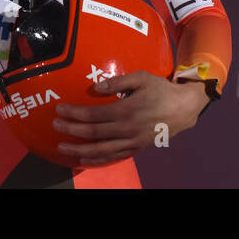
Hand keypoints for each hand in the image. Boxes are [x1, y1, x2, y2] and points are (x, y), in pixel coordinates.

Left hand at [52, 71, 208, 166]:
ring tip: (63, 147)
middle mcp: (127, 129)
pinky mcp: (136, 148)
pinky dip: (98, 160)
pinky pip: (114, 157)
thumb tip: (95, 88)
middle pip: (93, 133)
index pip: (93, 114)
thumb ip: (117, 81)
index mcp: (126, 110)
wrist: (183, 108)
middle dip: (71, 130)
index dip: (74, 113)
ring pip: (101, 150)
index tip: (59, 109)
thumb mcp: (141, 77)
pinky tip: (85, 159)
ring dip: (80, 149)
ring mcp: (132, 142)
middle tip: (55, 126)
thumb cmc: (160, 90)